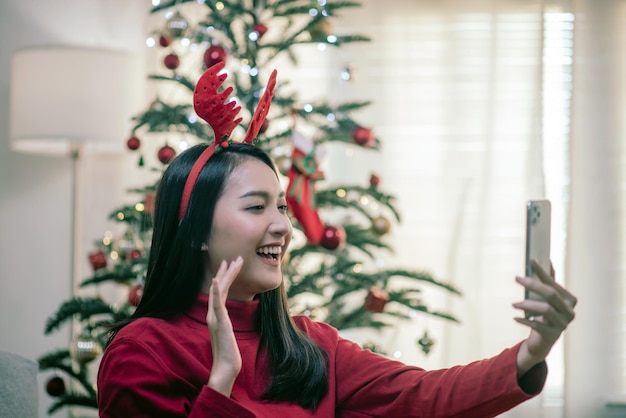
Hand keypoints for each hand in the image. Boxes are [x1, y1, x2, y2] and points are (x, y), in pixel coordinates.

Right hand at [206, 257, 242, 395]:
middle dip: (227, 272)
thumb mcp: (228, 334)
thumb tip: (226, 319)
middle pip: (219, 288)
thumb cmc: (228, 353)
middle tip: (234, 257)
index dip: (225, 277)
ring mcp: (215, 317)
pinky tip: (216, 281)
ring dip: (224, 276)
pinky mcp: (220, 322)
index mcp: (216, 315)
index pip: (220, 292)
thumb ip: (225, 324)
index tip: (229, 264)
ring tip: (230, 262)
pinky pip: (216, 304)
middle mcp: (213, 314)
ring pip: (219, 292)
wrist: (226, 367)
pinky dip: (216, 291)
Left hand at [513, 259, 576, 375]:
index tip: (531, 260)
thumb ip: (549, 282)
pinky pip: (537, 325)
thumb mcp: (547, 299)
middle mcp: (570, 312)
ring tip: (513, 304)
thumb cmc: (545, 314)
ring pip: (545, 309)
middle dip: (533, 284)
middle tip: (517, 278)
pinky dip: (524, 320)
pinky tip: (515, 317)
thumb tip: (547, 260)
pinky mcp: (552, 335)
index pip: (554, 283)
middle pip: (551, 294)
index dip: (543, 272)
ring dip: (527, 305)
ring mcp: (563, 324)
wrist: (543, 340)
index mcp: (570, 300)